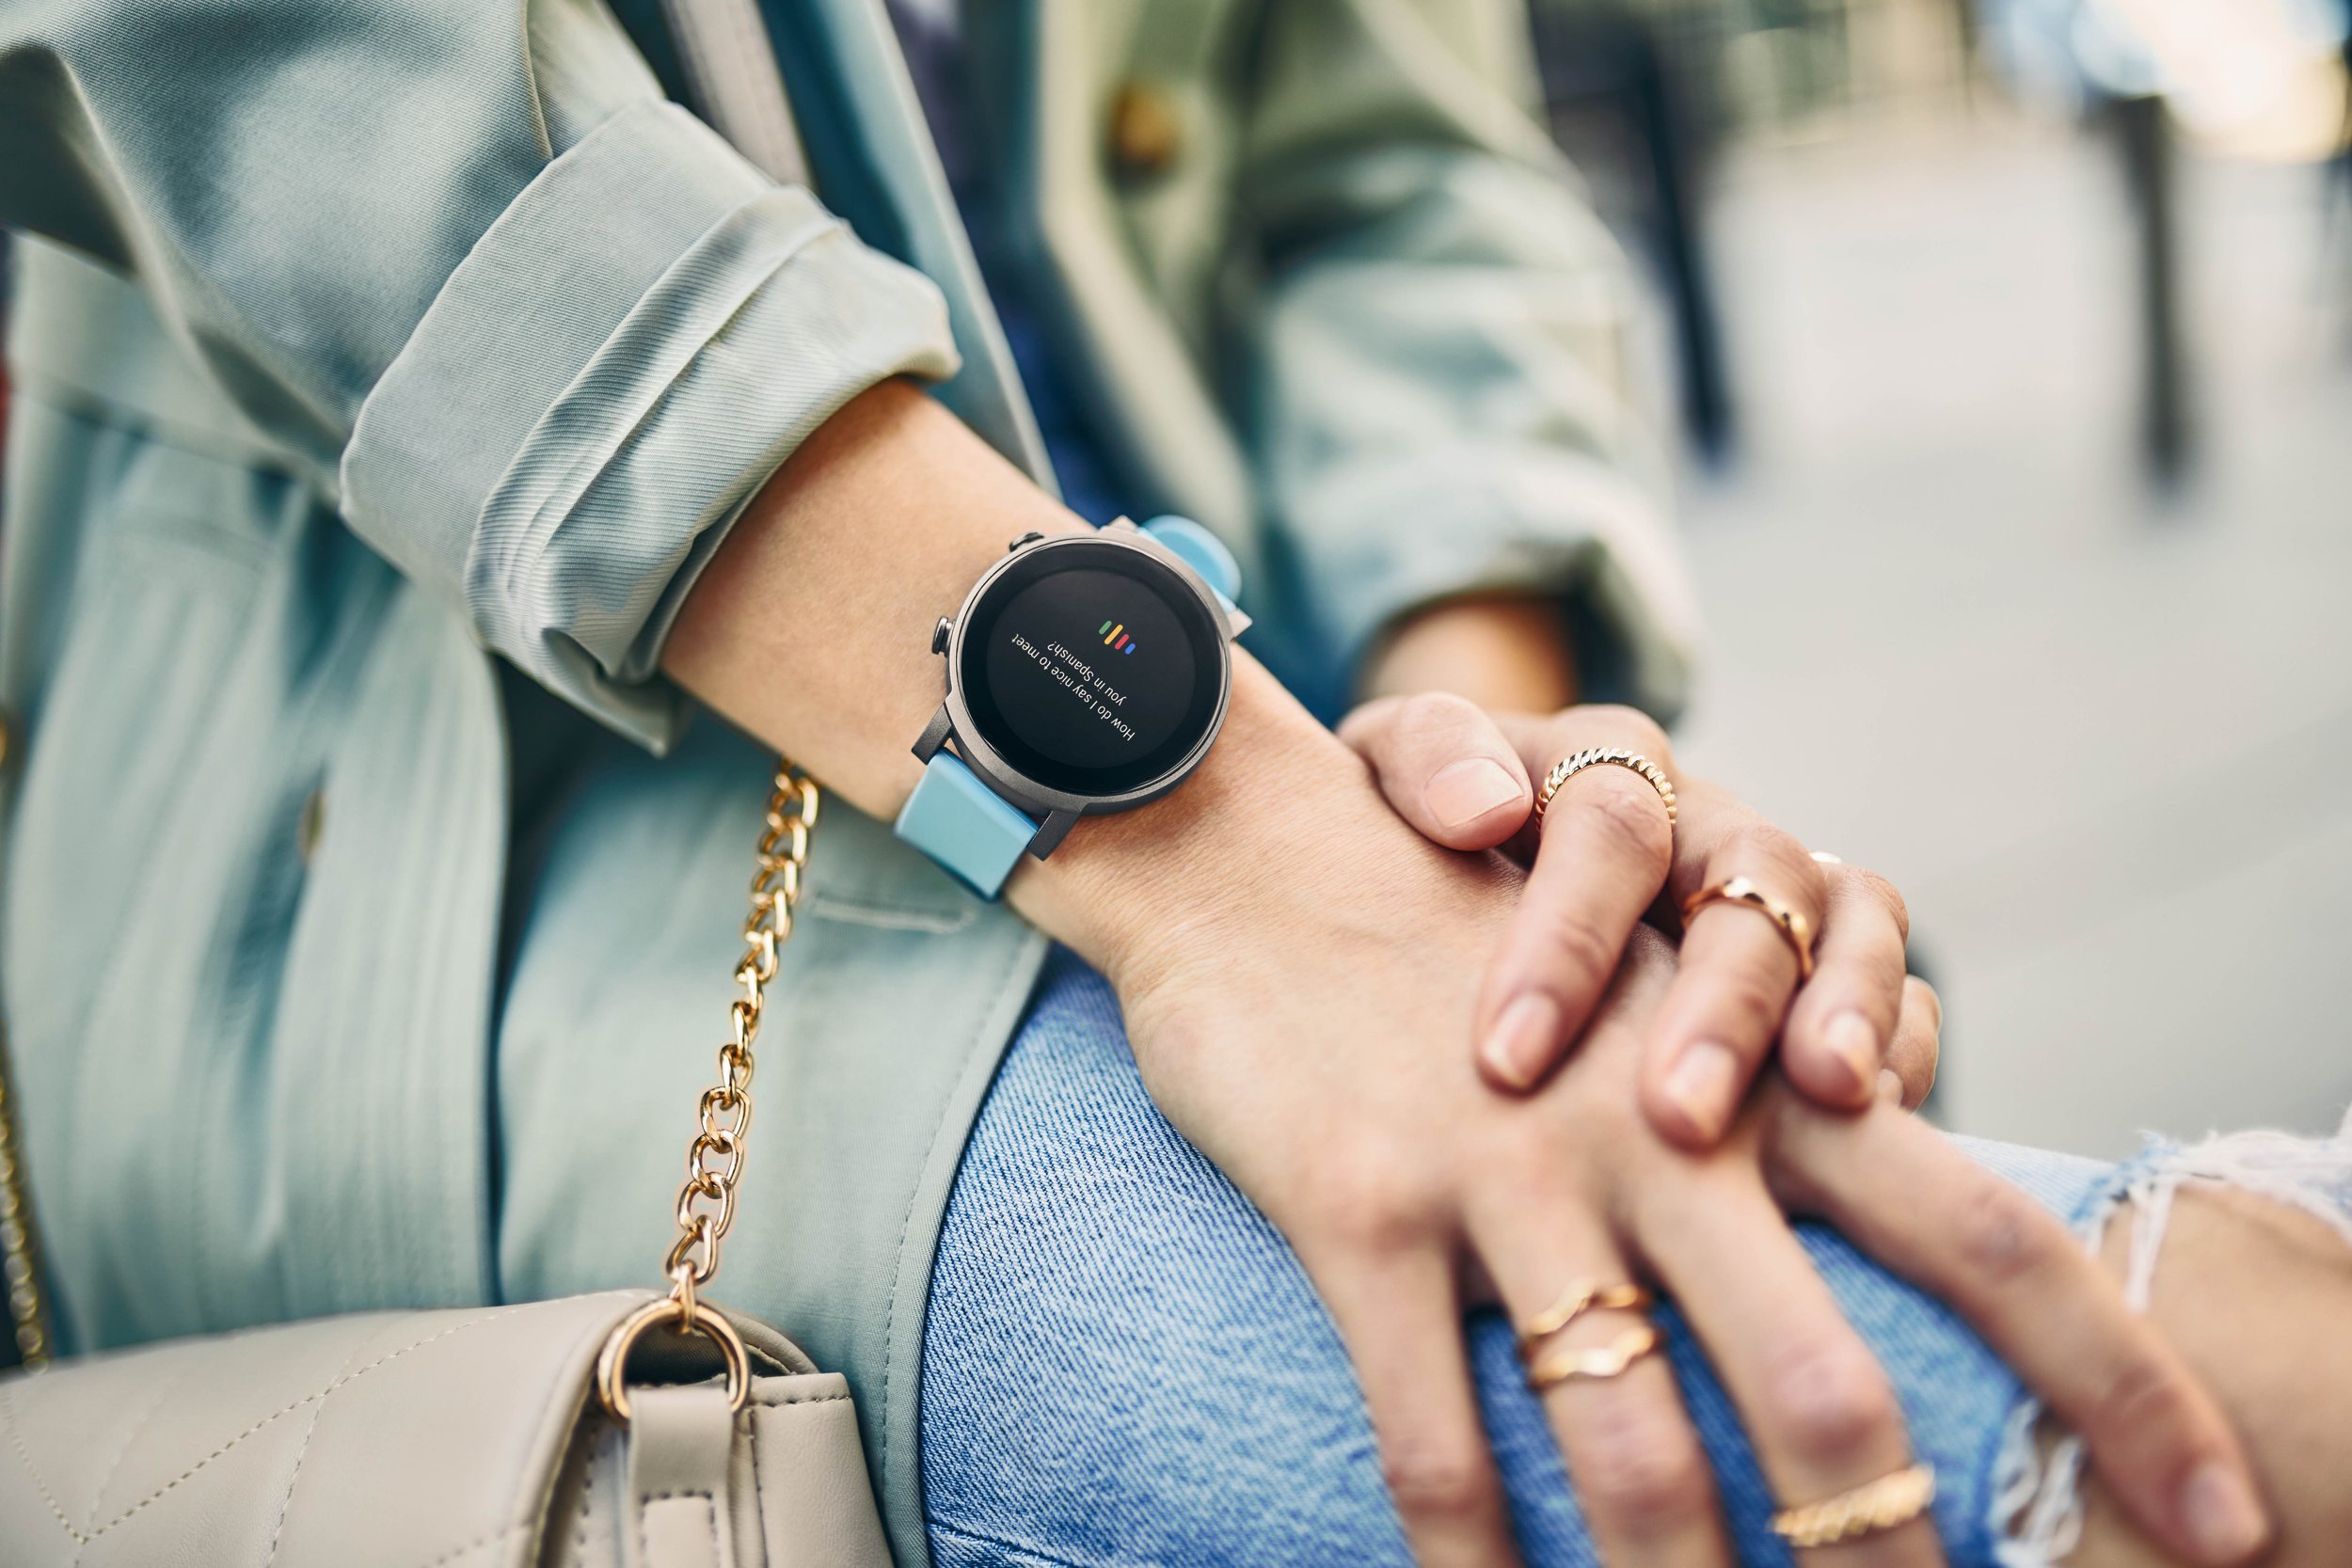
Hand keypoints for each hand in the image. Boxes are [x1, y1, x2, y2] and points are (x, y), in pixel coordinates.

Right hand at [1109, 817, 2261, 1567]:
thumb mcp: (1642, 1004)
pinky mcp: (1363, 1213)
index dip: (2122, 1385)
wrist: (1255, 848)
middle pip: (1829, 1388)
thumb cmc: (1461, 942)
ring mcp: (1506, 1176)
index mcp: (1755, 1082)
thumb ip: (1767, 1123)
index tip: (2227, 1527)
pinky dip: (1475, 1566)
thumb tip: (1885, 1252)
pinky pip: (1435, 1443)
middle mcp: (1656, 1134)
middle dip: (1893, 1558)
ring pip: (1635, 1456)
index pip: (1989, 1232)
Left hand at [1338, 693, 1935, 1143]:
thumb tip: (1482, 810)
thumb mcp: (1384, 774)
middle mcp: (1707, 816)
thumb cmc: (1405, 833)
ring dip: (1847, 1005)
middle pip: (1756, 868)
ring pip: (1854, 915)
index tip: (1506, 1058)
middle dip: (1722, 997)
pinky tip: (1870, 1131)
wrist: (1445, 859)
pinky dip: (1900, 1047)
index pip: (1609, 818)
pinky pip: (1898, 992)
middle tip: (1679, 1113)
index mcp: (1599, 761)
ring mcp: (1779, 892)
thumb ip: (1425, 762)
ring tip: (1833, 1100)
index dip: (1567, 939)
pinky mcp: (1829, 971)